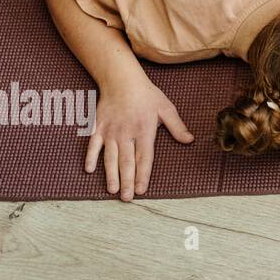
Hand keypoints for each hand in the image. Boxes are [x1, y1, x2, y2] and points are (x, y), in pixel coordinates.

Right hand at [86, 78, 194, 199]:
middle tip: (127, 199)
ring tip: (113, 190)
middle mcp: (126, 134)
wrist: (123, 80)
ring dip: (111, 175)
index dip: (143, 175)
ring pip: (110, 157)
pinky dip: (90, 157)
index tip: (142, 190)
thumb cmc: (147, 95)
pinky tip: (90, 171)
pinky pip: (93, 145)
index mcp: (144, 131)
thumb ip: (177, 127)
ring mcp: (110, 131)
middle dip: (127, 181)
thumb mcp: (167, 109)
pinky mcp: (98, 127)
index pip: (144, 158)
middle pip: (127, 162)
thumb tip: (189, 140)